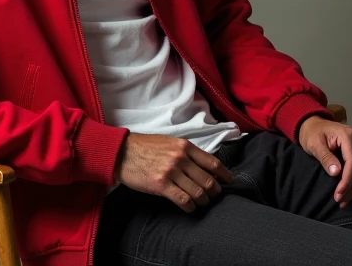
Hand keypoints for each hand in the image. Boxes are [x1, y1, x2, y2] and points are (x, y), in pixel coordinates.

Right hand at [114, 133, 234, 212]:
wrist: (122, 152)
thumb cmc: (145, 147)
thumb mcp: (169, 142)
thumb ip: (186, 152)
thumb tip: (204, 166)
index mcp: (185, 146)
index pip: (213, 162)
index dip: (224, 174)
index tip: (229, 181)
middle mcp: (180, 158)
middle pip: (208, 180)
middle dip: (214, 192)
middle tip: (214, 196)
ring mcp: (171, 172)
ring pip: (198, 192)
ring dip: (203, 201)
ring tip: (202, 203)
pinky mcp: (161, 185)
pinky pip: (183, 200)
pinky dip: (190, 206)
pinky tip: (190, 207)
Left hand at [298, 116, 351, 208]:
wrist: (315, 125)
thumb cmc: (313, 134)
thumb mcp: (314, 145)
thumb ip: (325, 158)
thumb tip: (336, 173)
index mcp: (348, 135)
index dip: (347, 181)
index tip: (338, 194)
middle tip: (340, 201)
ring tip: (344, 200)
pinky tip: (349, 192)